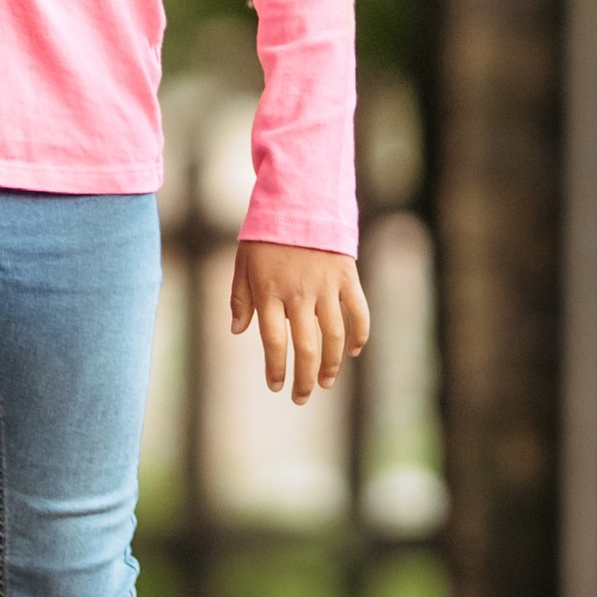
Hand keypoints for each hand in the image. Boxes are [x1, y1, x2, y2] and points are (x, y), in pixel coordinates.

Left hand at [230, 240, 368, 404]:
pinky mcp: (347, 278)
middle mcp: (299, 294)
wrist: (300, 200)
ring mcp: (326, 287)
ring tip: (326, 382)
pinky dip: (359, 335)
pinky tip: (354, 351)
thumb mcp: (243, 263)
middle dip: (304, 378)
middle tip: (302, 397)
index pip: (273, 342)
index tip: (276, 386)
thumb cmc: (266, 235)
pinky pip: (358, 312)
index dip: (276, 368)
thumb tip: (237, 331)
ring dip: (331, 364)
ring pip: (334, 336)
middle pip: (306, 347)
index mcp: (270, 292)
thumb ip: (240, 297)